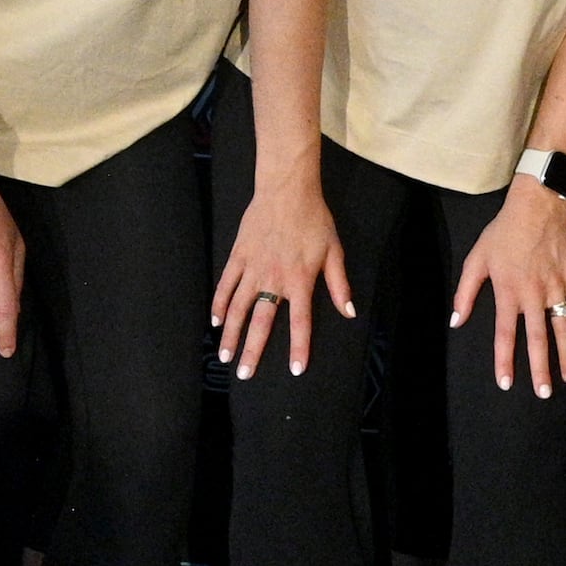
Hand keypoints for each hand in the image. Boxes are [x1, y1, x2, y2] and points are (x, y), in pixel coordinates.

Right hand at [209, 177, 351, 379]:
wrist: (288, 191)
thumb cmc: (315, 220)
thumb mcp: (334, 252)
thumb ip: (339, 285)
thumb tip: (349, 311)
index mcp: (300, 281)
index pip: (300, 322)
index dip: (298, 347)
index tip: (294, 369)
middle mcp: (274, 279)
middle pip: (261, 322)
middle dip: (252, 351)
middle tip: (244, 374)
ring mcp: (253, 268)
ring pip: (238, 308)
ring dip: (231, 334)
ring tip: (225, 356)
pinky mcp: (238, 256)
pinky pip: (226, 285)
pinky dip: (220, 304)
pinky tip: (216, 321)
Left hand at [459, 181, 565, 392]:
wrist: (537, 205)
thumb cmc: (503, 232)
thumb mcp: (476, 259)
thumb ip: (466, 292)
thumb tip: (456, 321)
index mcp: (508, 292)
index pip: (505, 335)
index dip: (505, 361)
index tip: (507, 383)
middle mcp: (534, 295)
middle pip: (538, 339)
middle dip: (541, 369)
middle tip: (545, 393)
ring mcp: (557, 286)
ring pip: (564, 327)